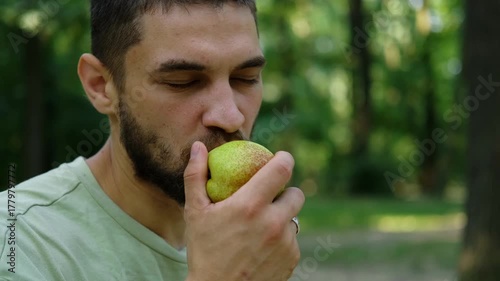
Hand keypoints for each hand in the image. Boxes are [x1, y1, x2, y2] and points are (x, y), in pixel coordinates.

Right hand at [183, 141, 304, 280]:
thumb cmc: (203, 251)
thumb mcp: (194, 213)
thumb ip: (196, 176)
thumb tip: (199, 146)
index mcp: (250, 205)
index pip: (282, 169)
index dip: (284, 158)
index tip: (280, 158)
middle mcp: (273, 222)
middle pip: (296, 193)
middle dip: (285, 191)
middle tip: (269, 197)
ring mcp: (285, 243)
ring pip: (293, 218)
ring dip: (281, 217)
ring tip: (260, 227)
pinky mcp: (292, 259)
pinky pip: (293, 240)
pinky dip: (282, 239)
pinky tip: (263, 247)